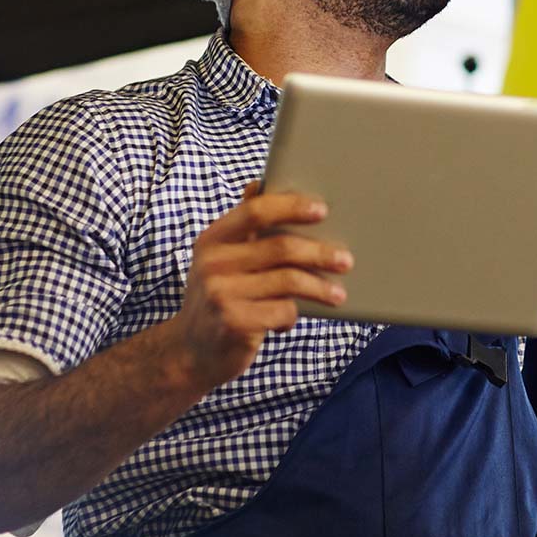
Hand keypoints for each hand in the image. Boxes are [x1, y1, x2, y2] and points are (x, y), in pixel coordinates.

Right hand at [168, 183, 352, 391]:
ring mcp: (220, 293)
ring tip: (338, 294)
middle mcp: (213, 262)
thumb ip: (243, 226)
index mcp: (213, 238)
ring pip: (288, 281)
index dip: (291, 206)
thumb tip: (258, 184)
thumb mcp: (222, 258)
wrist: (190, 352)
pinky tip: (288, 320)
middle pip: (281, 247)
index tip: (322, 209)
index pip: (256, 211)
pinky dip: (292, 316)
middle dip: (319, 253)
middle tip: (346, 260)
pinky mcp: (232, 323)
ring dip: (319, 288)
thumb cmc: (220, 296)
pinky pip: (282, 311)